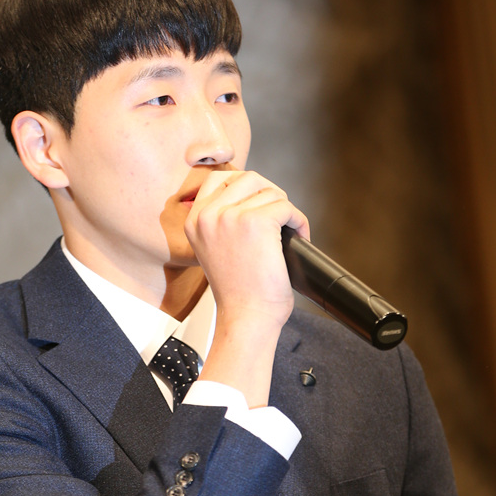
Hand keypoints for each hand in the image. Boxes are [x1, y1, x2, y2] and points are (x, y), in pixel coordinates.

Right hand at [184, 169, 309, 406]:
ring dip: (285, 210)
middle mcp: (208, 215)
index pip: (218, 178)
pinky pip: (287, 207)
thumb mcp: (214, 250)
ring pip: (271, 192)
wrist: (245, 317)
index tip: (260, 203)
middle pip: (248, 178)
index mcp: (195, 221)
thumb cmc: (237, 292)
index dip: (246, 186)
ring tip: (289, 231)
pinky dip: (299, 222)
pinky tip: (300, 237)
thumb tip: (254, 194)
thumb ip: (222, 222)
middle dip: (269, 194)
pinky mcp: (256, 222)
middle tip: (280, 218)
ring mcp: (230, 216)